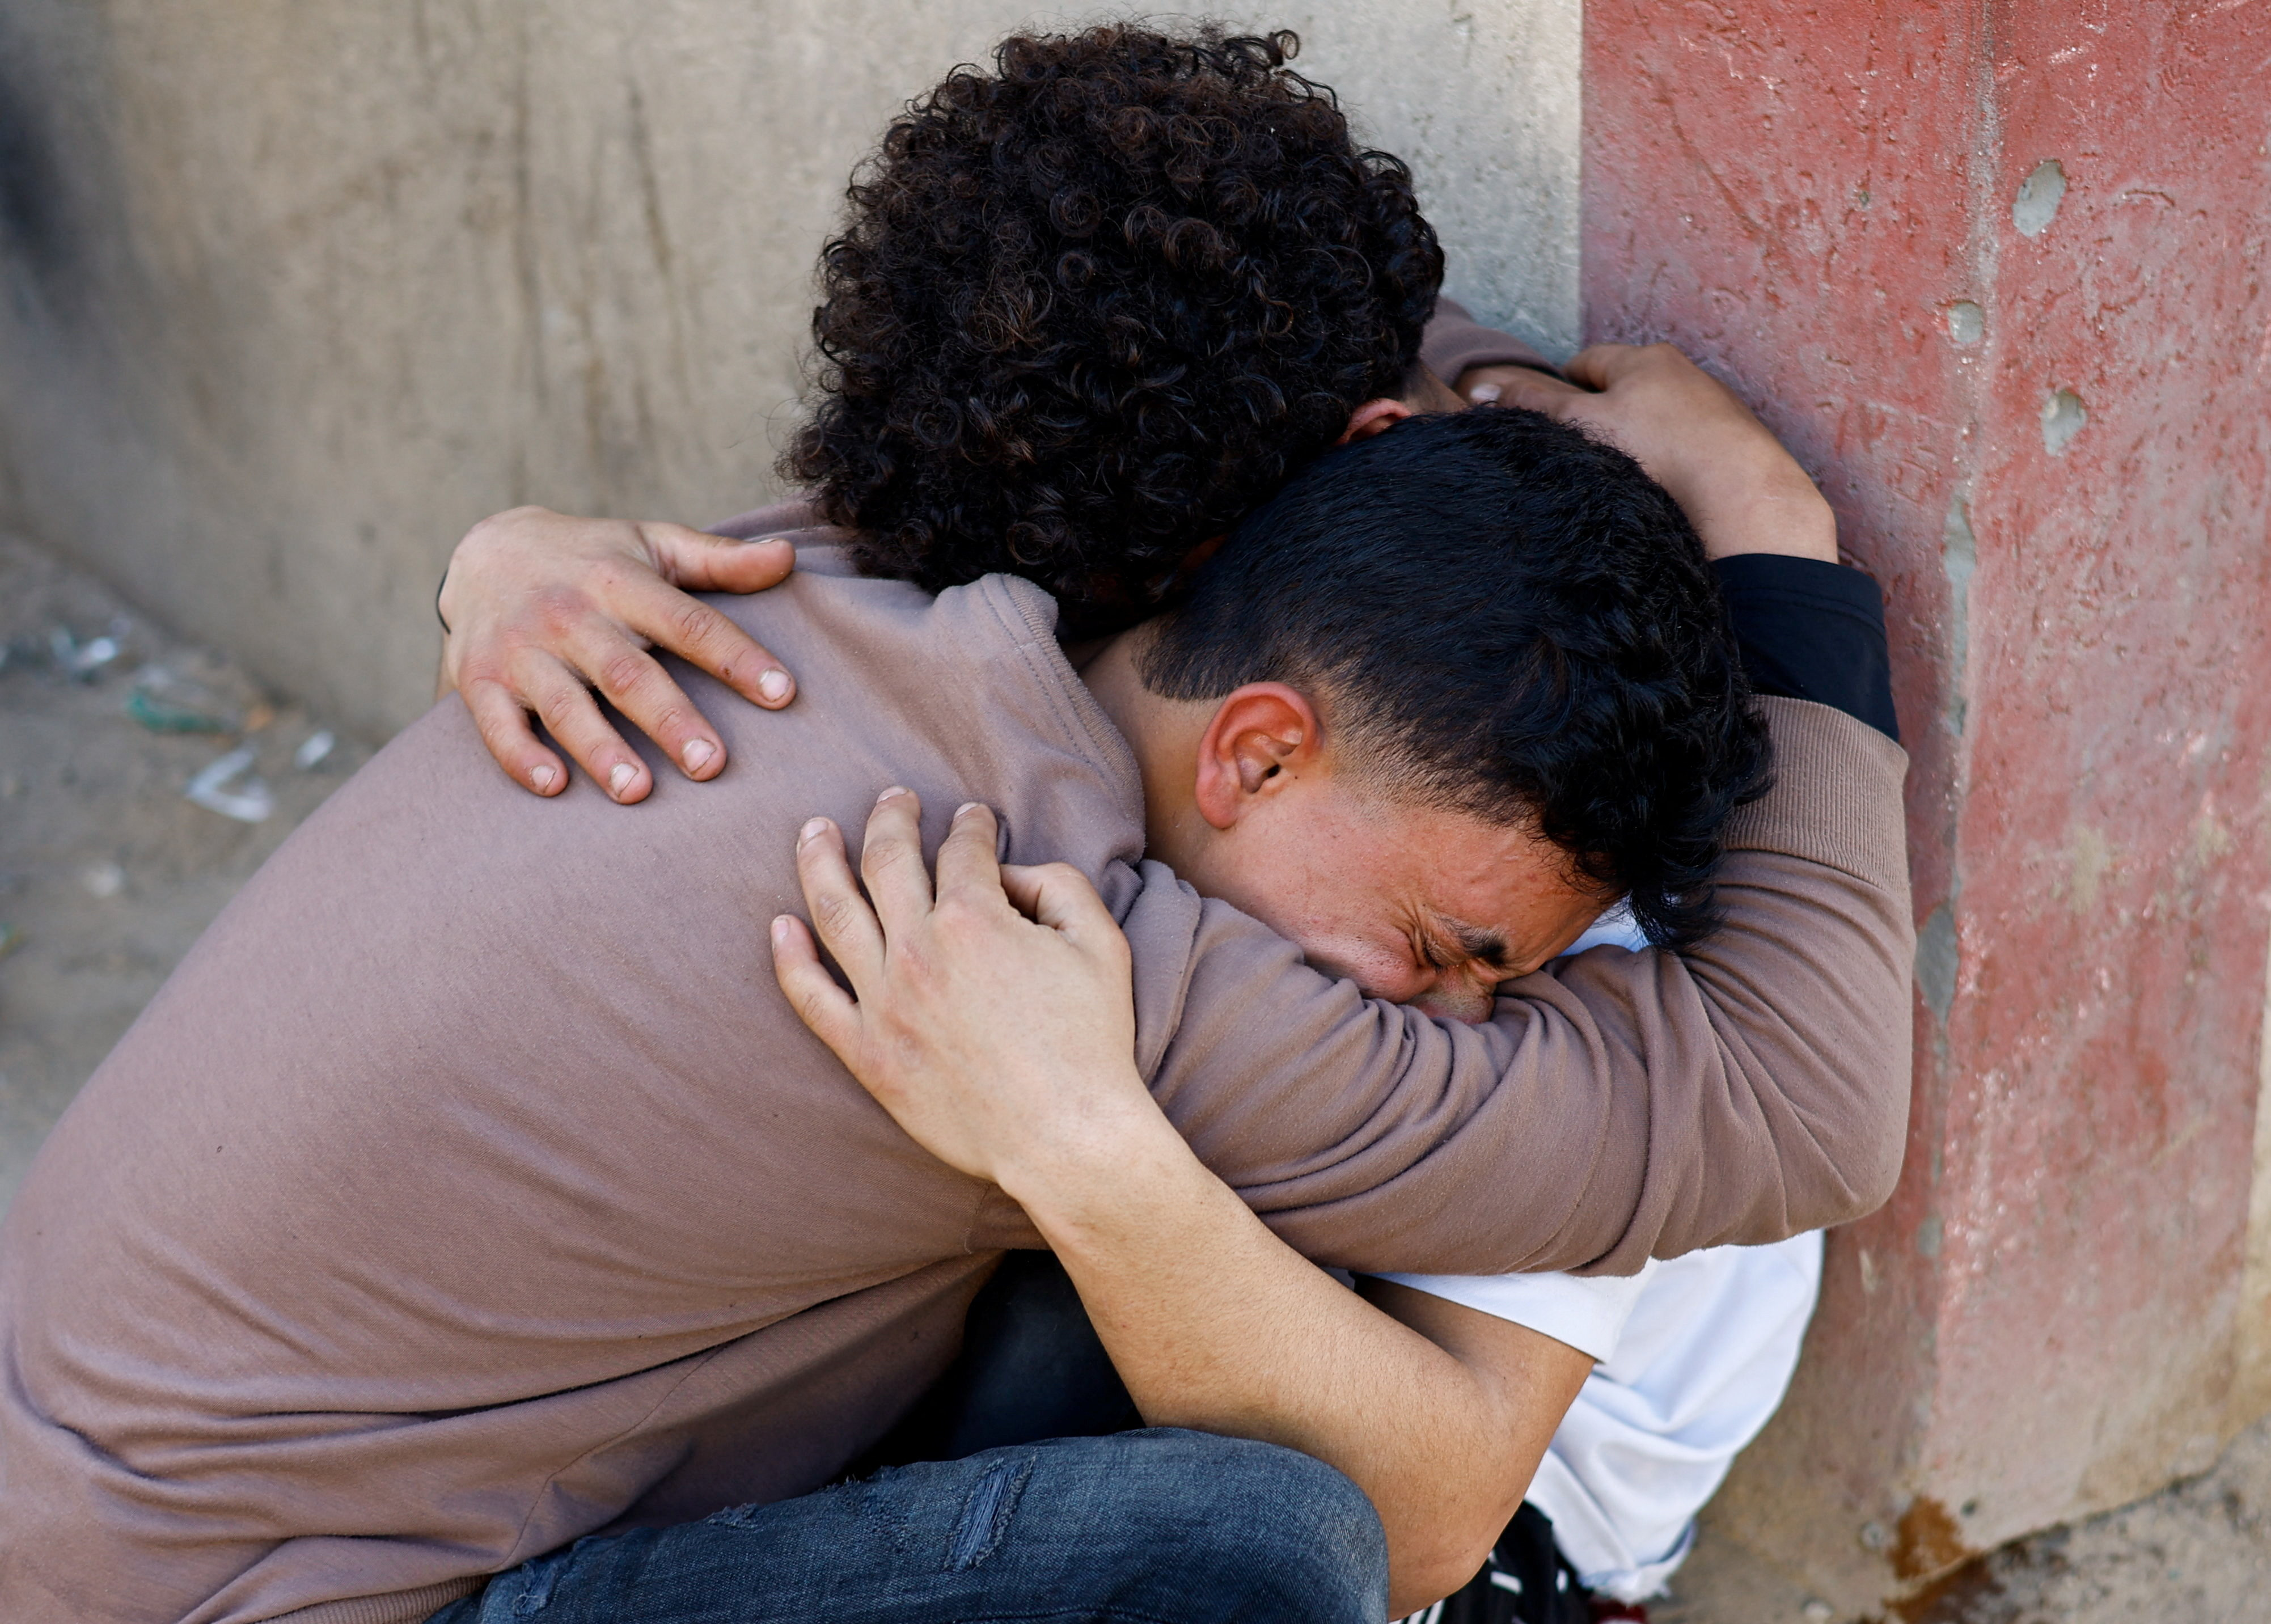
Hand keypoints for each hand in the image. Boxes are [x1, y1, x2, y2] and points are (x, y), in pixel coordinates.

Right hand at [438, 507, 798, 801]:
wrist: (482, 551)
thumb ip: (719, 560)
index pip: (687, 621)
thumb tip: (788, 557)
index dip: (735, 657)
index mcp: (621, 582)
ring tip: (638, 791)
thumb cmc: (591, 559)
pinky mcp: (480, 679)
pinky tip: (553, 786)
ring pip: (564, 704)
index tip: (782, 693)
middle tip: (711, 764)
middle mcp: (570, 615)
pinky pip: (497, 723)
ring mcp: (522, 650)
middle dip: (670, 719)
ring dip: (600, 749)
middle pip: (627, 672)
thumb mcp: (652, 544)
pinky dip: (521, 755)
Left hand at [771, 789, 1156, 1189]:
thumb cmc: (1091, 1042)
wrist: (1067, 1137)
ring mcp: (884, 1003)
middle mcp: (918, 951)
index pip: (961, 849)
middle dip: (889, 817)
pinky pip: (811, 998)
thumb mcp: (1101, 943)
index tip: (972, 820)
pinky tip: (780, 926)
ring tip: (814, 831)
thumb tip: (1009, 874)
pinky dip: (789, 958)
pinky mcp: (868, 1054)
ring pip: (834, 911)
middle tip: (893, 799)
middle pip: (885, 860)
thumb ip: (1058, 884)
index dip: (970, 825)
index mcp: (974, 918)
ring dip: (819, 860)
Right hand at [1459, 345, 1838, 563]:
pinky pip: (1683, 447)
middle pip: (1622, 390)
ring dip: (1634, 441)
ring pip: (1654, 420)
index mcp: (1645, 359)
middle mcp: (1683, 374)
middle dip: (1599, 416)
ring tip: (1620, 478)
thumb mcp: (1585, 425)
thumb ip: (1536, 406)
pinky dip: (1667, 463)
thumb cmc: (1661, 453)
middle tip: (1581, 455)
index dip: (1561, 390)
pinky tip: (1661, 492)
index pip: (1586, 363)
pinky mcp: (1730, 445)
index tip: (1549, 423)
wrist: (1744, 496)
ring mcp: (1711, 409)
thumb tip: (1479, 390)